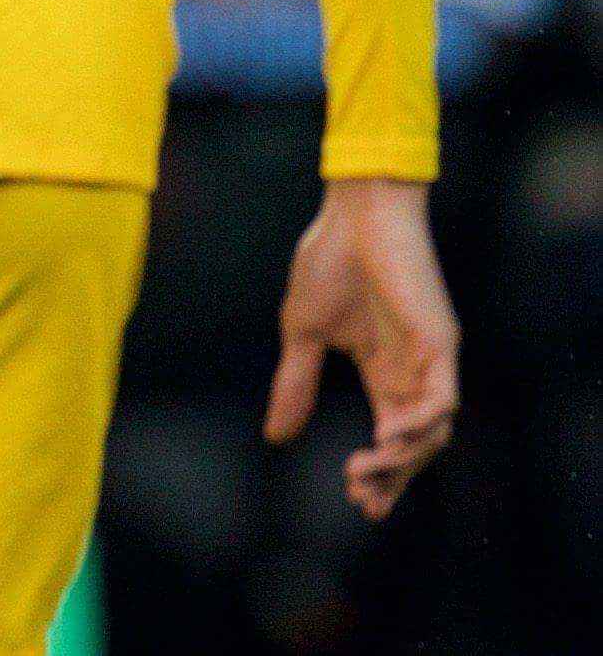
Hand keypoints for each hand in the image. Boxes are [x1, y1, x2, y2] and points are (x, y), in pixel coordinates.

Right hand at [265, 178, 459, 519]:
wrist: (352, 215)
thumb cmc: (328, 262)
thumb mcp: (301, 333)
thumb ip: (296, 384)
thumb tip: (275, 437)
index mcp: (383, 370)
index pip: (390, 436)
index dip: (380, 474)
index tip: (357, 502)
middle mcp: (412, 372)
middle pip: (414, 445)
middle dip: (391, 478)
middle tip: (361, 498)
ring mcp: (430, 360)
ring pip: (433, 431)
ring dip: (403, 459)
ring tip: (365, 470)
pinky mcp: (440, 344)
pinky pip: (442, 400)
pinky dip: (420, 425)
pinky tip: (388, 437)